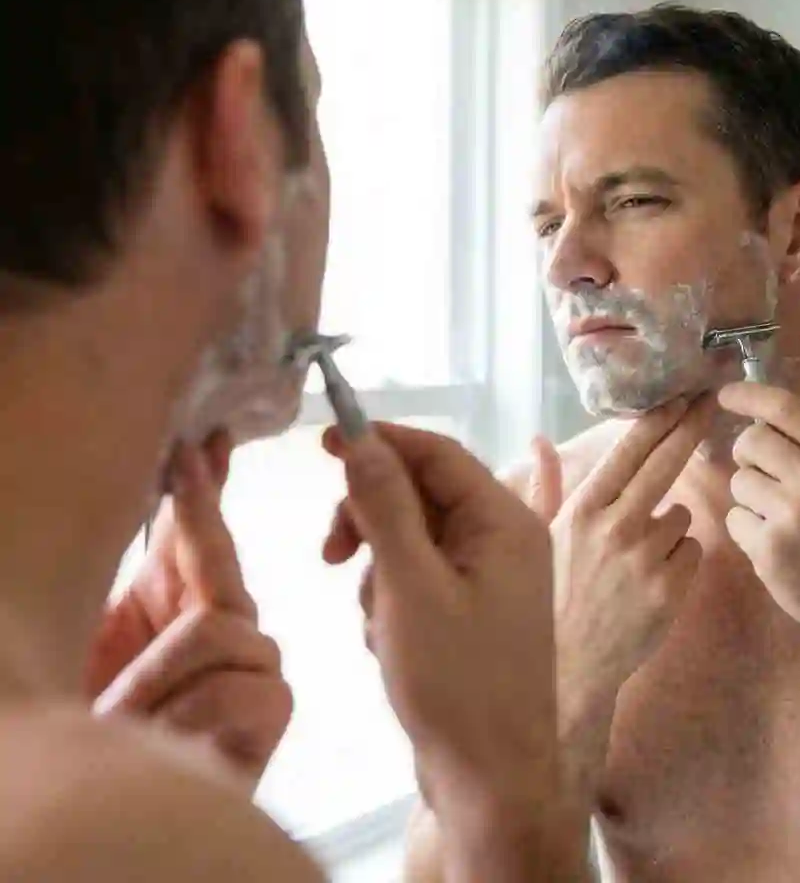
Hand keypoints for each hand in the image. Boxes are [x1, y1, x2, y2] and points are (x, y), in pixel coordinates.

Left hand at [87, 435, 291, 790]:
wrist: (113, 787)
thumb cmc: (102, 715)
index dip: (202, 486)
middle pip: (219, 568)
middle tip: (138, 598)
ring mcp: (256, 665)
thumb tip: (174, 478)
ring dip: (154, 678)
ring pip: (217, 630)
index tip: (205, 437)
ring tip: (123, 719)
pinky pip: (235, 686)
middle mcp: (230, 625)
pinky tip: (169, 741)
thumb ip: (156, 563)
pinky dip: (184, 716)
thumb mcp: (108, 631)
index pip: (201, 531)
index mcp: (184, 601)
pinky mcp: (272, 708)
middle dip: (181, 563)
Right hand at [321, 424, 577, 848]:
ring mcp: (487, 577)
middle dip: (372, 523)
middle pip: (420, 495)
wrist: (491, 779)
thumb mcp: (409, 586)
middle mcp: (503, 539)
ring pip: (411, 540)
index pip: (436, 453)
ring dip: (379, 572)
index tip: (322, 441)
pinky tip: (390, 643)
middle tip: (331, 554)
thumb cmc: (456, 681)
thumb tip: (361, 437)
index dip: (379, 441)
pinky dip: (392, 601)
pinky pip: (417, 579)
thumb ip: (384, 506)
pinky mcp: (469, 610)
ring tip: (380, 624)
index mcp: (504, 521)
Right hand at [550, 398, 713, 712]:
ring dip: (671, 525)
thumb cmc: (550, 597)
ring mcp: (645, 559)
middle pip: (667, 464)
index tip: (682, 395)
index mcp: (582, 509)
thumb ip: (545, 484)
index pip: (629, 451)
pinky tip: (652, 578)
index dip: (660, 418)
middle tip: (711, 404)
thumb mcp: (537, 537)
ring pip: (682, 516)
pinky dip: (680, 559)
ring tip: (639, 555)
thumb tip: (538, 438)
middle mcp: (615, 527)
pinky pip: (692, 552)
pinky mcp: (671, 591)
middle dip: (691, 429)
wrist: (570, 669)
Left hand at [719, 382, 799, 653]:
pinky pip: (735, 519)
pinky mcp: (770, 549)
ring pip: (739, 481)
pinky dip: (747, 531)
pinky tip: (776, 547)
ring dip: (750, 498)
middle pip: (751, 441)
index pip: (786, 408)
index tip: (725, 395)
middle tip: (765, 476)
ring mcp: (794, 516)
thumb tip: (760, 416)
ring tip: (781, 520)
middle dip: (748, 456)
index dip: (748, 396)